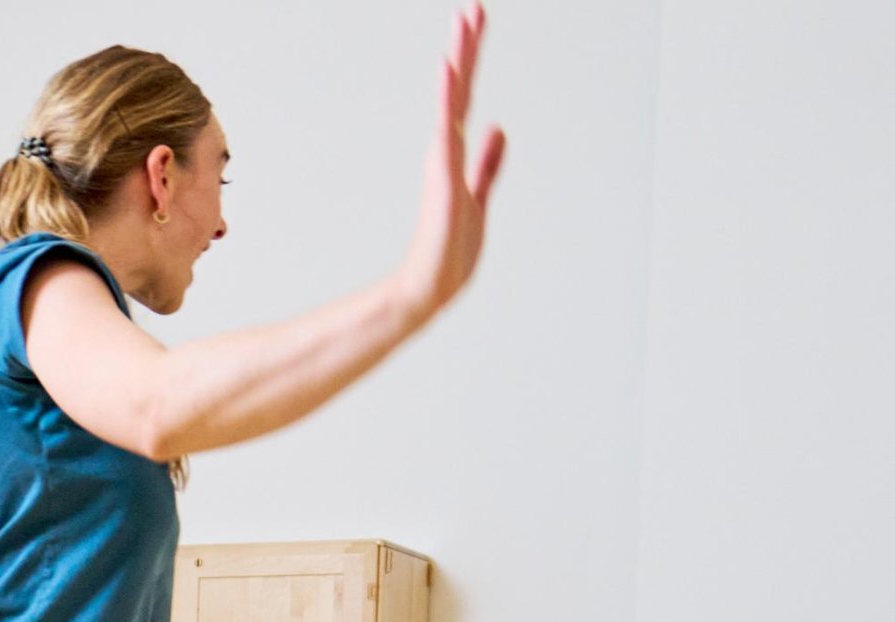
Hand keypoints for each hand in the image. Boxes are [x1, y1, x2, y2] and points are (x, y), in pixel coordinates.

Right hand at [395, 5, 506, 324]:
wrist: (430, 287)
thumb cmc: (449, 253)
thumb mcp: (478, 197)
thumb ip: (487, 162)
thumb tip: (499, 128)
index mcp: (456, 155)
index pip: (465, 98)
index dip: (470, 62)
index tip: (473, 25)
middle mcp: (447, 150)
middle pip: (461, 89)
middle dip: (467, 48)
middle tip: (472, 9)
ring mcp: (443, 160)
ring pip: (456, 100)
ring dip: (461, 60)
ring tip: (465, 24)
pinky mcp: (443, 174)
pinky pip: (449, 126)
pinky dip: (449, 97)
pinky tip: (451, 70)